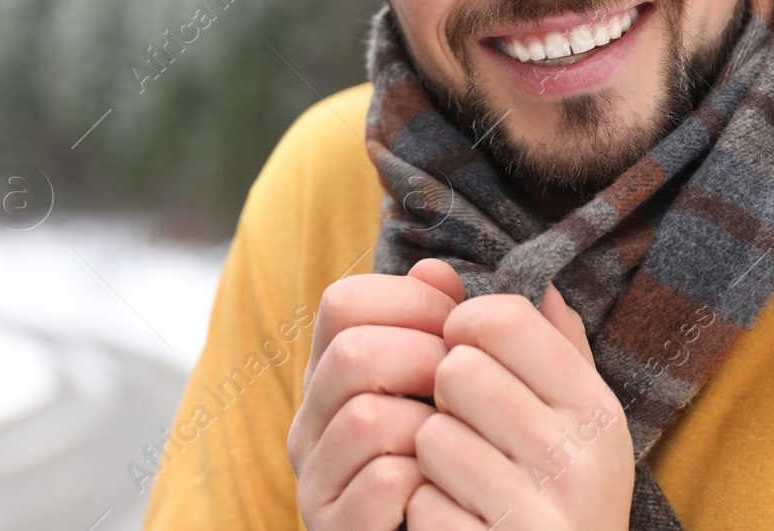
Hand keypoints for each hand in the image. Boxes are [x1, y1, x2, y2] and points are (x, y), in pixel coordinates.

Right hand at [287, 259, 463, 529]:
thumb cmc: (456, 461)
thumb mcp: (451, 387)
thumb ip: (448, 328)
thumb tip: (436, 267)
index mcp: (331, 376)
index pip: (342, 302)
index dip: (409, 301)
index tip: (457, 326)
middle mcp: (310, 423)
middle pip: (350, 354)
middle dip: (424, 360)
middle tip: (463, 387)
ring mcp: (316, 480)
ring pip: (365, 419)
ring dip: (429, 426)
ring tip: (460, 442)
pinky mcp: (335, 529)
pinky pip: (381, 485)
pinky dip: (425, 481)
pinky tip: (445, 488)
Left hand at [407, 277, 633, 529]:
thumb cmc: (555, 498)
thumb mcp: (573, 425)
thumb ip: (555, 351)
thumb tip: (539, 282)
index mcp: (595, 407)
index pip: (500, 317)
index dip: (462, 332)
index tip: (466, 362)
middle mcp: (582, 455)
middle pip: (457, 370)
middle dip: (444, 401)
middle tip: (469, 436)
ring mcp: (544, 511)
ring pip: (432, 434)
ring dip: (432, 460)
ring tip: (467, 486)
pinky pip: (422, 501)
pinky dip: (426, 514)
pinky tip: (459, 526)